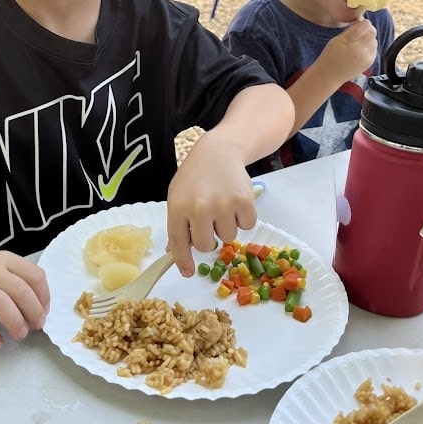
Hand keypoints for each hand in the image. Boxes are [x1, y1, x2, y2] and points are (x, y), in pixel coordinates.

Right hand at [0, 250, 49, 349]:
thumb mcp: (1, 269)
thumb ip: (19, 283)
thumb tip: (40, 312)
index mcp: (4, 260)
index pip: (34, 275)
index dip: (44, 296)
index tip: (45, 312)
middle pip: (19, 290)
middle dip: (33, 311)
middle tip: (37, 326)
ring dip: (15, 321)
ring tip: (20, 334)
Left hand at [166, 130, 256, 277]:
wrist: (218, 151)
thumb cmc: (195, 176)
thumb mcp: (177, 196)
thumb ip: (177, 224)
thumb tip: (175, 253)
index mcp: (178, 207)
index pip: (179, 243)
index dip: (183, 261)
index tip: (187, 272)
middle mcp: (200, 208)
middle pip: (205, 246)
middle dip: (208, 238)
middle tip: (209, 220)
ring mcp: (223, 204)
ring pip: (228, 237)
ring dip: (226, 226)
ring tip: (222, 204)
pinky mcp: (245, 201)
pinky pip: (247, 226)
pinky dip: (243, 218)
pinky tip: (235, 202)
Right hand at [320, 18, 377, 83]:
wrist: (330, 75)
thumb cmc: (330, 55)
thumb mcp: (337, 39)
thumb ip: (350, 31)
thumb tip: (361, 23)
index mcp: (349, 41)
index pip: (366, 25)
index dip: (363, 23)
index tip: (358, 24)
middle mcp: (360, 49)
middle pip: (372, 32)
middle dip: (367, 30)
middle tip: (358, 34)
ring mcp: (366, 57)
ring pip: (374, 41)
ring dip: (368, 39)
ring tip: (358, 44)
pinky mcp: (370, 62)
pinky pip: (374, 49)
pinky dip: (369, 48)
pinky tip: (360, 51)